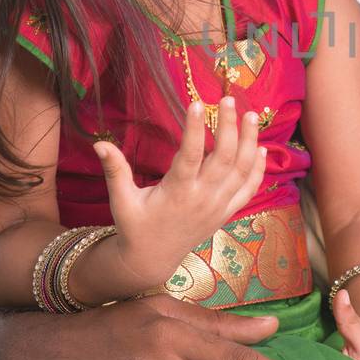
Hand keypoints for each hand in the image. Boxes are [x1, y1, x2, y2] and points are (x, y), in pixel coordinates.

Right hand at [95, 97, 266, 284]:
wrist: (152, 260)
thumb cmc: (135, 226)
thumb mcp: (121, 199)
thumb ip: (115, 169)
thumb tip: (99, 142)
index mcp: (176, 192)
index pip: (189, 155)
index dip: (194, 129)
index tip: (197, 103)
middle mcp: (202, 198)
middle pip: (223, 158)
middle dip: (229, 126)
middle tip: (229, 100)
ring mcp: (218, 206)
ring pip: (241, 171)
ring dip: (248, 142)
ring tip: (250, 116)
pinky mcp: (226, 213)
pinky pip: (248, 190)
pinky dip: (257, 169)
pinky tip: (260, 148)